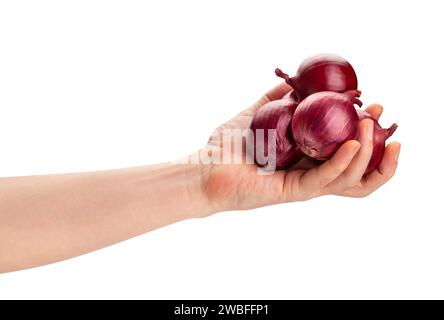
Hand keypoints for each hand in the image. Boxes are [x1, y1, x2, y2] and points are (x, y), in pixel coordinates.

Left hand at [199, 83, 400, 212]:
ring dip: (367, 154)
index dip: (367, 132)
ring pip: (349, 178)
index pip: (346, 150)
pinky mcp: (293, 191)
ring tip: (372, 128)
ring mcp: (303, 184)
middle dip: (378, 147)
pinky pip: (324, 179)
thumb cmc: (226, 146)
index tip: (375, 105)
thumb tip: (289, 81)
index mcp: (305, 157)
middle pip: (357, 169)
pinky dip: (342, 162)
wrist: (204, 169)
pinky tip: (353, 143)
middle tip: (384, 120)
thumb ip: (272, 100)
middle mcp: (309, 173)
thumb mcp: (253, 115)